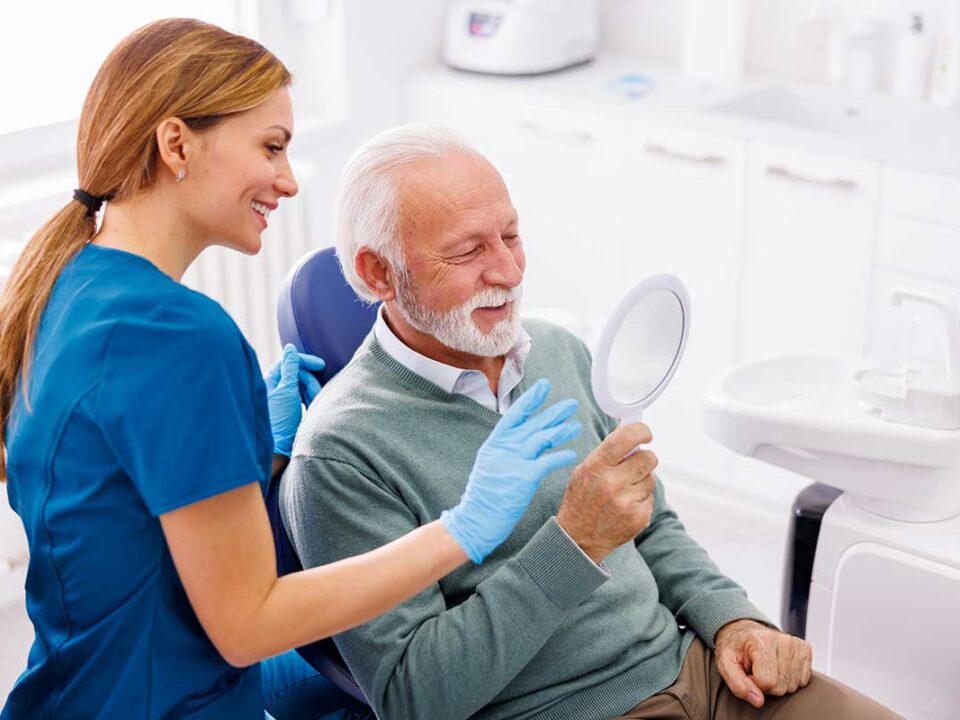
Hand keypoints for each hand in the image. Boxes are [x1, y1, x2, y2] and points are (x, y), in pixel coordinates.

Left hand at [265, 344, 325, 456]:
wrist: (280, 450)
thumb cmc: (279, 420)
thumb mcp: (286, 390)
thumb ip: (290, 368)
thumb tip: (290, 348)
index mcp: (270, 381)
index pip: (289, 361)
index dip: (305, 361)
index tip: (321, 365)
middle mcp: (276, 388)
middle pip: (298, 374)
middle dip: (310, 381)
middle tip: (316, 393)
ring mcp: (285, 400)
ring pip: (304, 386)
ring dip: (313, 392)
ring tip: (315, 405)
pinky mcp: (293, 410)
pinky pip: (306, 398)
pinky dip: (312, 400)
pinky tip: (315, 407)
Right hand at [441, 379, 581, 563]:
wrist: (475, 520)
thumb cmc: (484, 497)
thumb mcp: (490, 465)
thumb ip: (506, 450)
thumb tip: (524, 438)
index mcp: (495, 444)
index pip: (515, 415)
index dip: (530, 399)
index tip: (544, 386)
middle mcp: (504, 448)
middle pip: (533, 424)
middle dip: (554, 413)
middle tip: (571, 404)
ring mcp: (513, 461)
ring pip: (541, 439)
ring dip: (561, 431)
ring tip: (577, 426)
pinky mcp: (523, 478)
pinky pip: (547, 462)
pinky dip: (560, 457)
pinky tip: (571, 454)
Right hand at [555, 422, 656, 562]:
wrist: (579, 538)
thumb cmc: (581, 499)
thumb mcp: (585, 470)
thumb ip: (607, 450)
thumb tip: (627, 427)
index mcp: (597, 467)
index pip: (626, 439)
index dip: (641, 431)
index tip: (645, 433)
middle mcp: (612, 483)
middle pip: (648, 458)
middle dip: (644, 458)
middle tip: (633, 465)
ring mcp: (627, 502)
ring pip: (650, 478)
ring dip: (641, 480)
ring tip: (623, 491)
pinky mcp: (639, 517)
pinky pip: (650, 497)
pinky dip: (641, 499)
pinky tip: (625, 505)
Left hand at [715, 619, 812, 708]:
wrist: (744, 633)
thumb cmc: (735, 649)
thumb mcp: (725, 664)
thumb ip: (737, 684)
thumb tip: (758, 701)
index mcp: (761, 640)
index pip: (766, 681)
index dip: (754, 683)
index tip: (748, 672)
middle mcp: (782, 640)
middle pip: (781, 686)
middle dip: (767, 685)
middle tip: (757, 670)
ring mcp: (796, 644)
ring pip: (793, 685)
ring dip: (778, 682)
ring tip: (767, 667)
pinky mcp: (805, 649)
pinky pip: (803, 680)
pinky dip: (790, 678)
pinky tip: (779, 666)